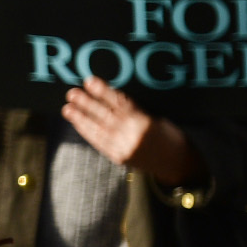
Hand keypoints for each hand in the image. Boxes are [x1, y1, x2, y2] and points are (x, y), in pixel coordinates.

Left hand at [59, 77, 202, 185]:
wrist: (179, 164)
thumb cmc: (171, 137)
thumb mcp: (158, 118)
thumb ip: (137, 110)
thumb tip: (112, 96)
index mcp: (145, 122)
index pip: (120, 103)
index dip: (103, 91)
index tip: (90, 81)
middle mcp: (132, 136)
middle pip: (105, 116)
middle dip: (86, 104)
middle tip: (72, 93)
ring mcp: (124, 148)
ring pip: (98, 130)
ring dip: (81, 118)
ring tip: (67, 108)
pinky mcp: (118, 158)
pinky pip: (99, 142)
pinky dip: (87, 132)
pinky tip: (78, 123)